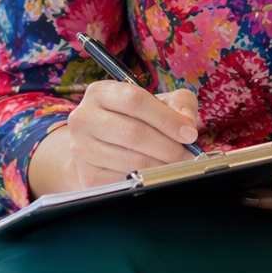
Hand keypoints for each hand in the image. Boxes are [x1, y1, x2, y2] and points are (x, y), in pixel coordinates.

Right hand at [28, 81, 198, 197]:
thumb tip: (187, 124)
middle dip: (169, 146)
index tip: (189, 133)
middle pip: (134, 133)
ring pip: (131, 160)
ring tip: (179, 165)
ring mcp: (82, 148)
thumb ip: (179, 103)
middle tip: (189, 155)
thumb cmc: (136, 118)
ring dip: (162, 165)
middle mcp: (84, 118)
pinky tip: (159, 174)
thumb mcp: (159, 101)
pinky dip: (148, 179)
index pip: (135, 101)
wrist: (103, 145)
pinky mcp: (87, 174)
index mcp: (101, 93)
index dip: (167, 118)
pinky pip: (124, 179)